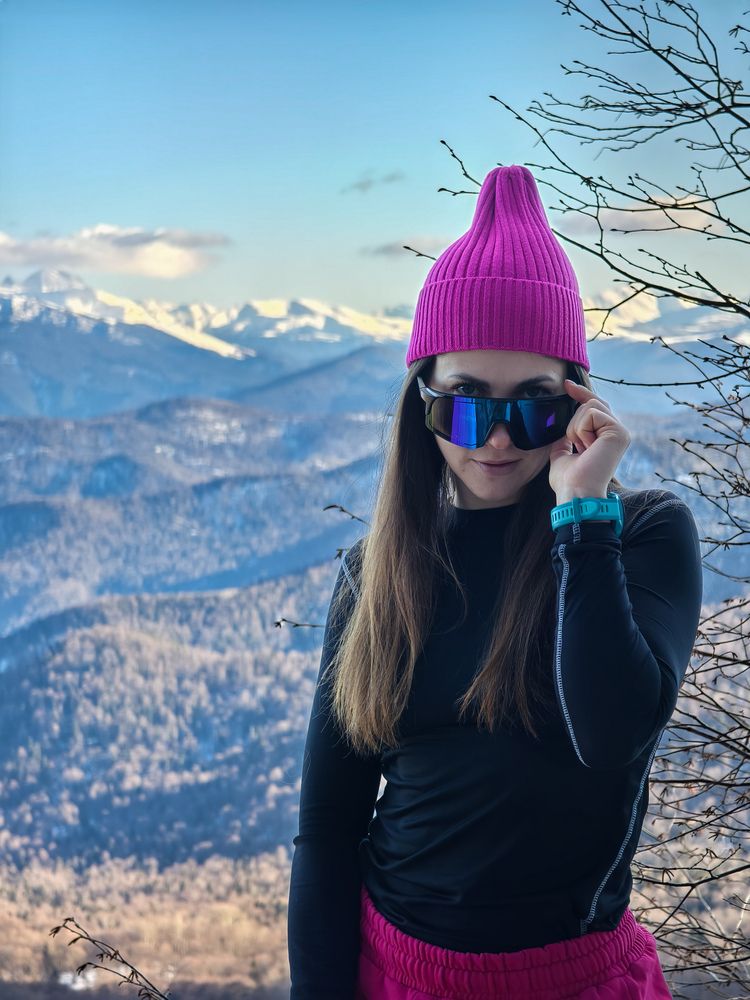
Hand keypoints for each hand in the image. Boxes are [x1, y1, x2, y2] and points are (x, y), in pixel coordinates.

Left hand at [548, 379, 630, 502]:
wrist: (576, 494)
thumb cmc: (569, 481)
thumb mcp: (562, 456)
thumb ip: (564, 442)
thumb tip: (560, 432)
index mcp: (606, 438)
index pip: (595, 407)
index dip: (581, 393)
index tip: (566, 384)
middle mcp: (617, 432)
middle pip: (592, 402)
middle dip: (574, 422)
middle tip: (578, 447)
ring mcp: (620, 431)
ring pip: (590, 406)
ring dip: (576, 428)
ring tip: (582, 449)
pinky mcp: (619, 431)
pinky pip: (592, 413)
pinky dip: (581, 430)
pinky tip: (587, 448)